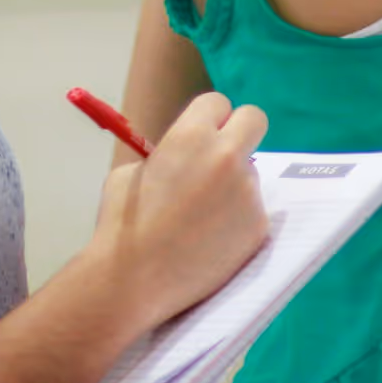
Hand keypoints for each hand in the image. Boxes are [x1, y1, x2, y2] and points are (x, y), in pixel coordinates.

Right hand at [89, 92, 269, 330]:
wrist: (132, 280)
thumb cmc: (122, 225)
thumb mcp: (133, 173)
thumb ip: (168, 154)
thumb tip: (189, 155)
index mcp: (191, 135)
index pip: (218, 102)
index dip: (209, 119)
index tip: (203, 137)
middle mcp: (227, 156)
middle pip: (254, 119)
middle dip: (240, 133)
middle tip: (224, 158)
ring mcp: (247, 191)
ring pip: (252, 173)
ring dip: (235, 185)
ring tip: (202, 219)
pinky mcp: (259, 225)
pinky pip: (253, 210)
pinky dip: (237, 222)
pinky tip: (212, 242)